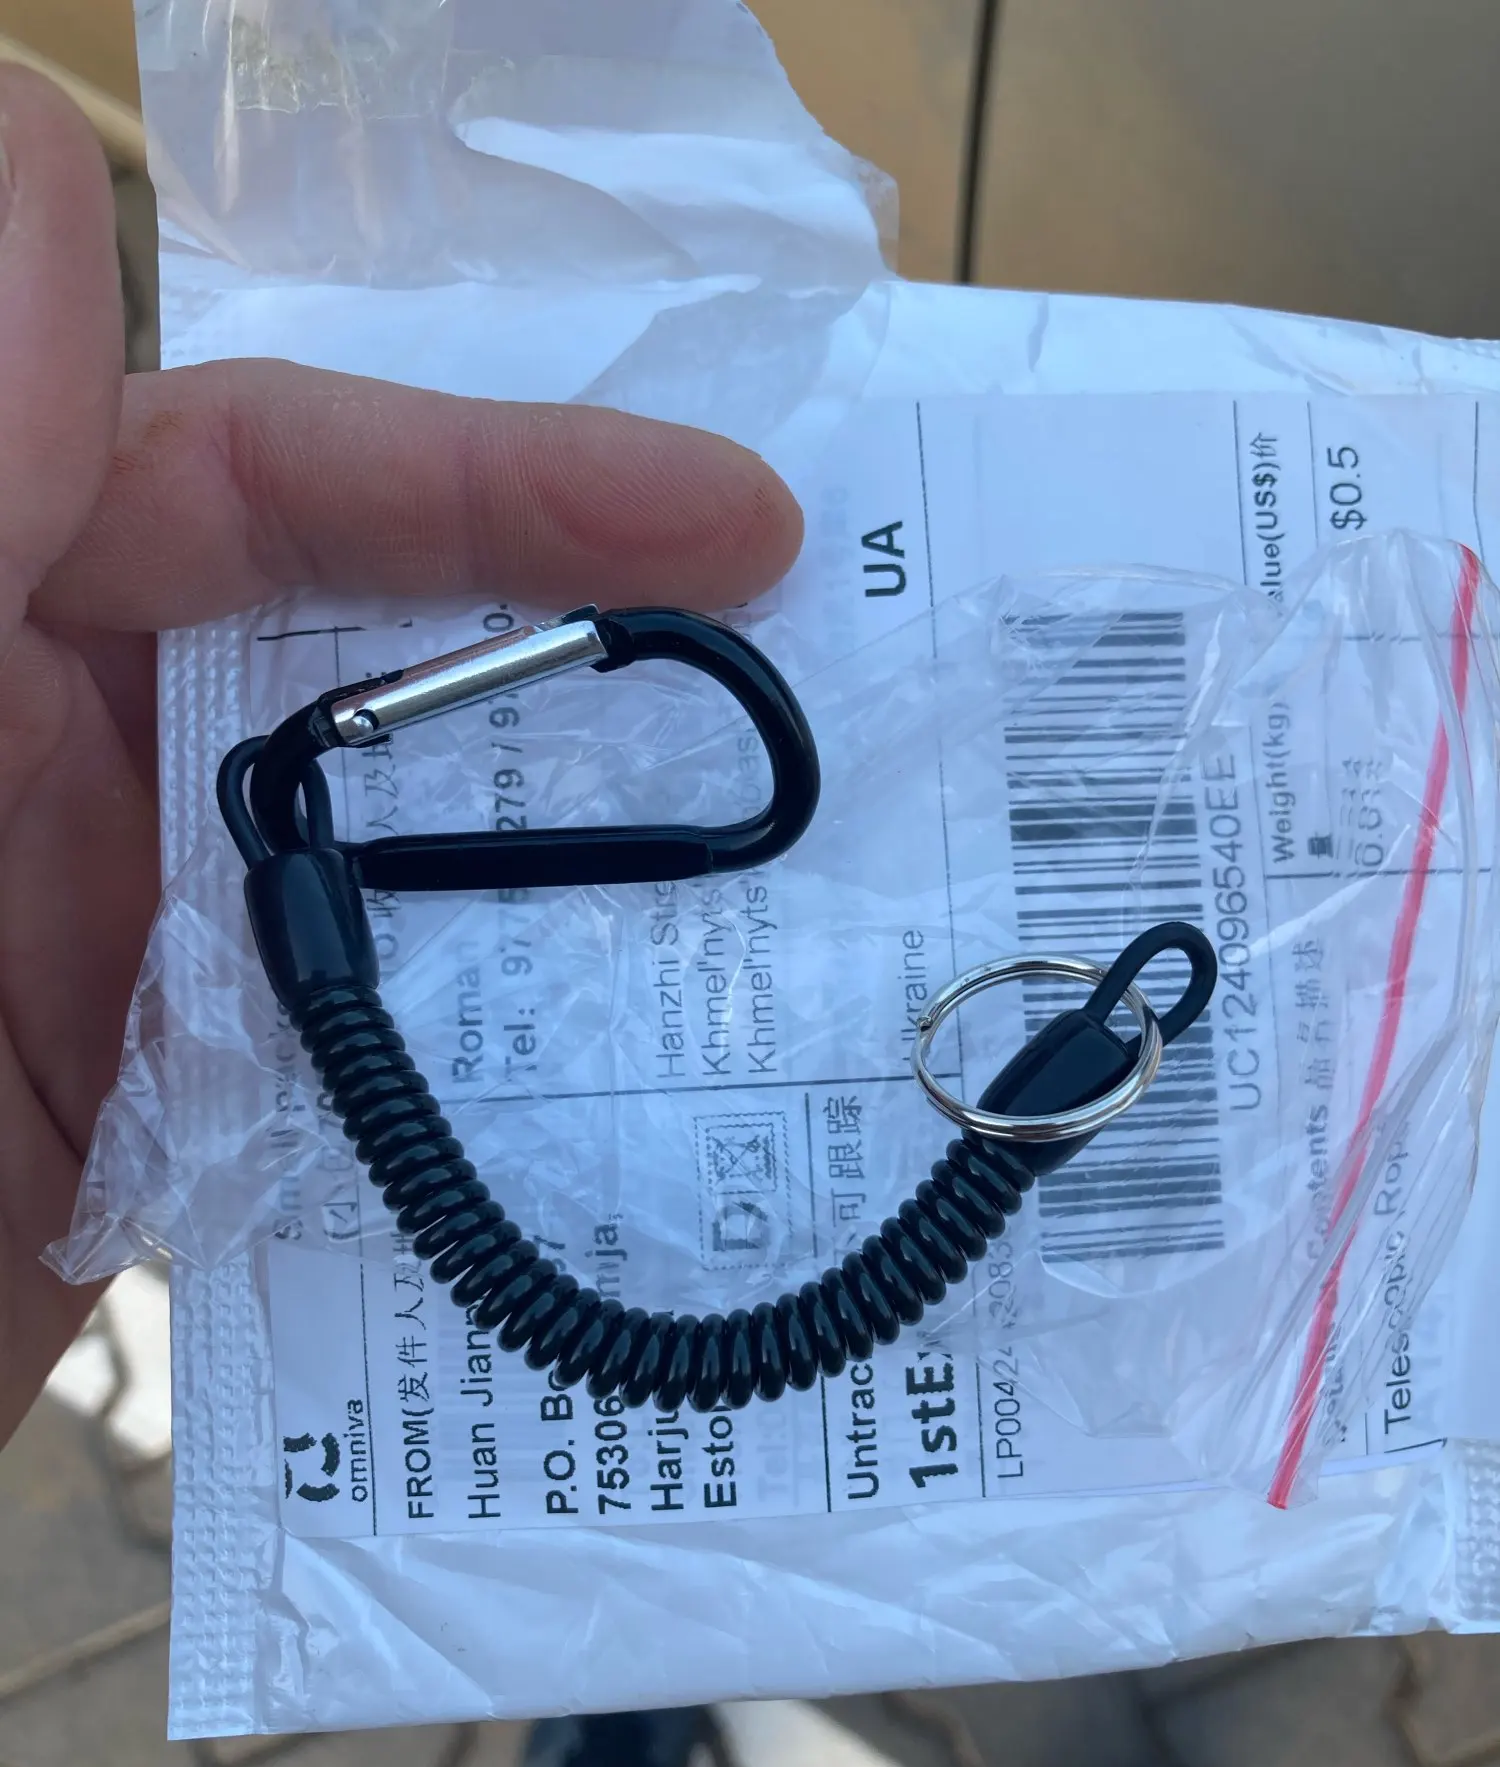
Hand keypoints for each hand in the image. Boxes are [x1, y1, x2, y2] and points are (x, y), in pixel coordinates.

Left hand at [0, 68, 802, 1446]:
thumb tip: (20, 138)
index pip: (260, 481)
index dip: (497, 477)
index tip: (728, 524)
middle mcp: (80, 773)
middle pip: (386, 668)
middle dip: (603, 663)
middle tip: (838, 684)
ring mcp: (141, 958)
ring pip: (414, 871)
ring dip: (591, 880)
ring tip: (812, 892)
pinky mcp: (182, 1124)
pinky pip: (381, 1065)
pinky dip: (505, 1075)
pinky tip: (649, 1099)